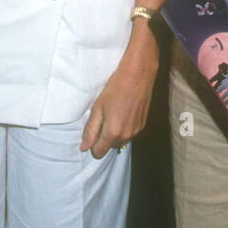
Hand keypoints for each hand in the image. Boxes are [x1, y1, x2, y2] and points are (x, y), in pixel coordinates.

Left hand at [80, 36, 158, 158]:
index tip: (93, 130)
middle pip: (109, 147)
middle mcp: (126, 136)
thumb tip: (84, 147)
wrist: (138, 75)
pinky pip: (129, 134)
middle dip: (104, 138)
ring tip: (114, 114)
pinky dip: (124, 128)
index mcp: (113, 133)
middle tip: (103, 118)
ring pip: (120, 141)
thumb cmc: (116, 89)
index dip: (92, 144)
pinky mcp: (143, 125)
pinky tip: (123, 112)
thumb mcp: (97, 108)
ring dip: (114, 134)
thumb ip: (90, 130)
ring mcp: (136, 131)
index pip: (98, 152)